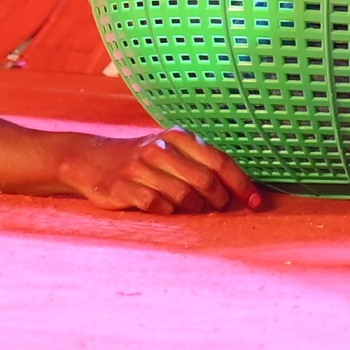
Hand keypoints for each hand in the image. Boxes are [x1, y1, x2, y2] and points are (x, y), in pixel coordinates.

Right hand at [63, 128, 261, 213]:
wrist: (92, 160)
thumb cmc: (144, 160)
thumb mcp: (173, 152)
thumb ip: (202, 165)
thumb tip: (240, 191)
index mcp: (180, 137)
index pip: (221, 162)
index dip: (242, 184)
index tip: (257, 203)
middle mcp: (162, 148)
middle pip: (206, 181)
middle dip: (218, 200)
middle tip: (215, 208)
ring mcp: (141, 167)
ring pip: (183, 196)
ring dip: (193, 208)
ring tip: (189, 208)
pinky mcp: (124, 187)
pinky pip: (158, 206)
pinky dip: (167, 212)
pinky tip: (165, 209)